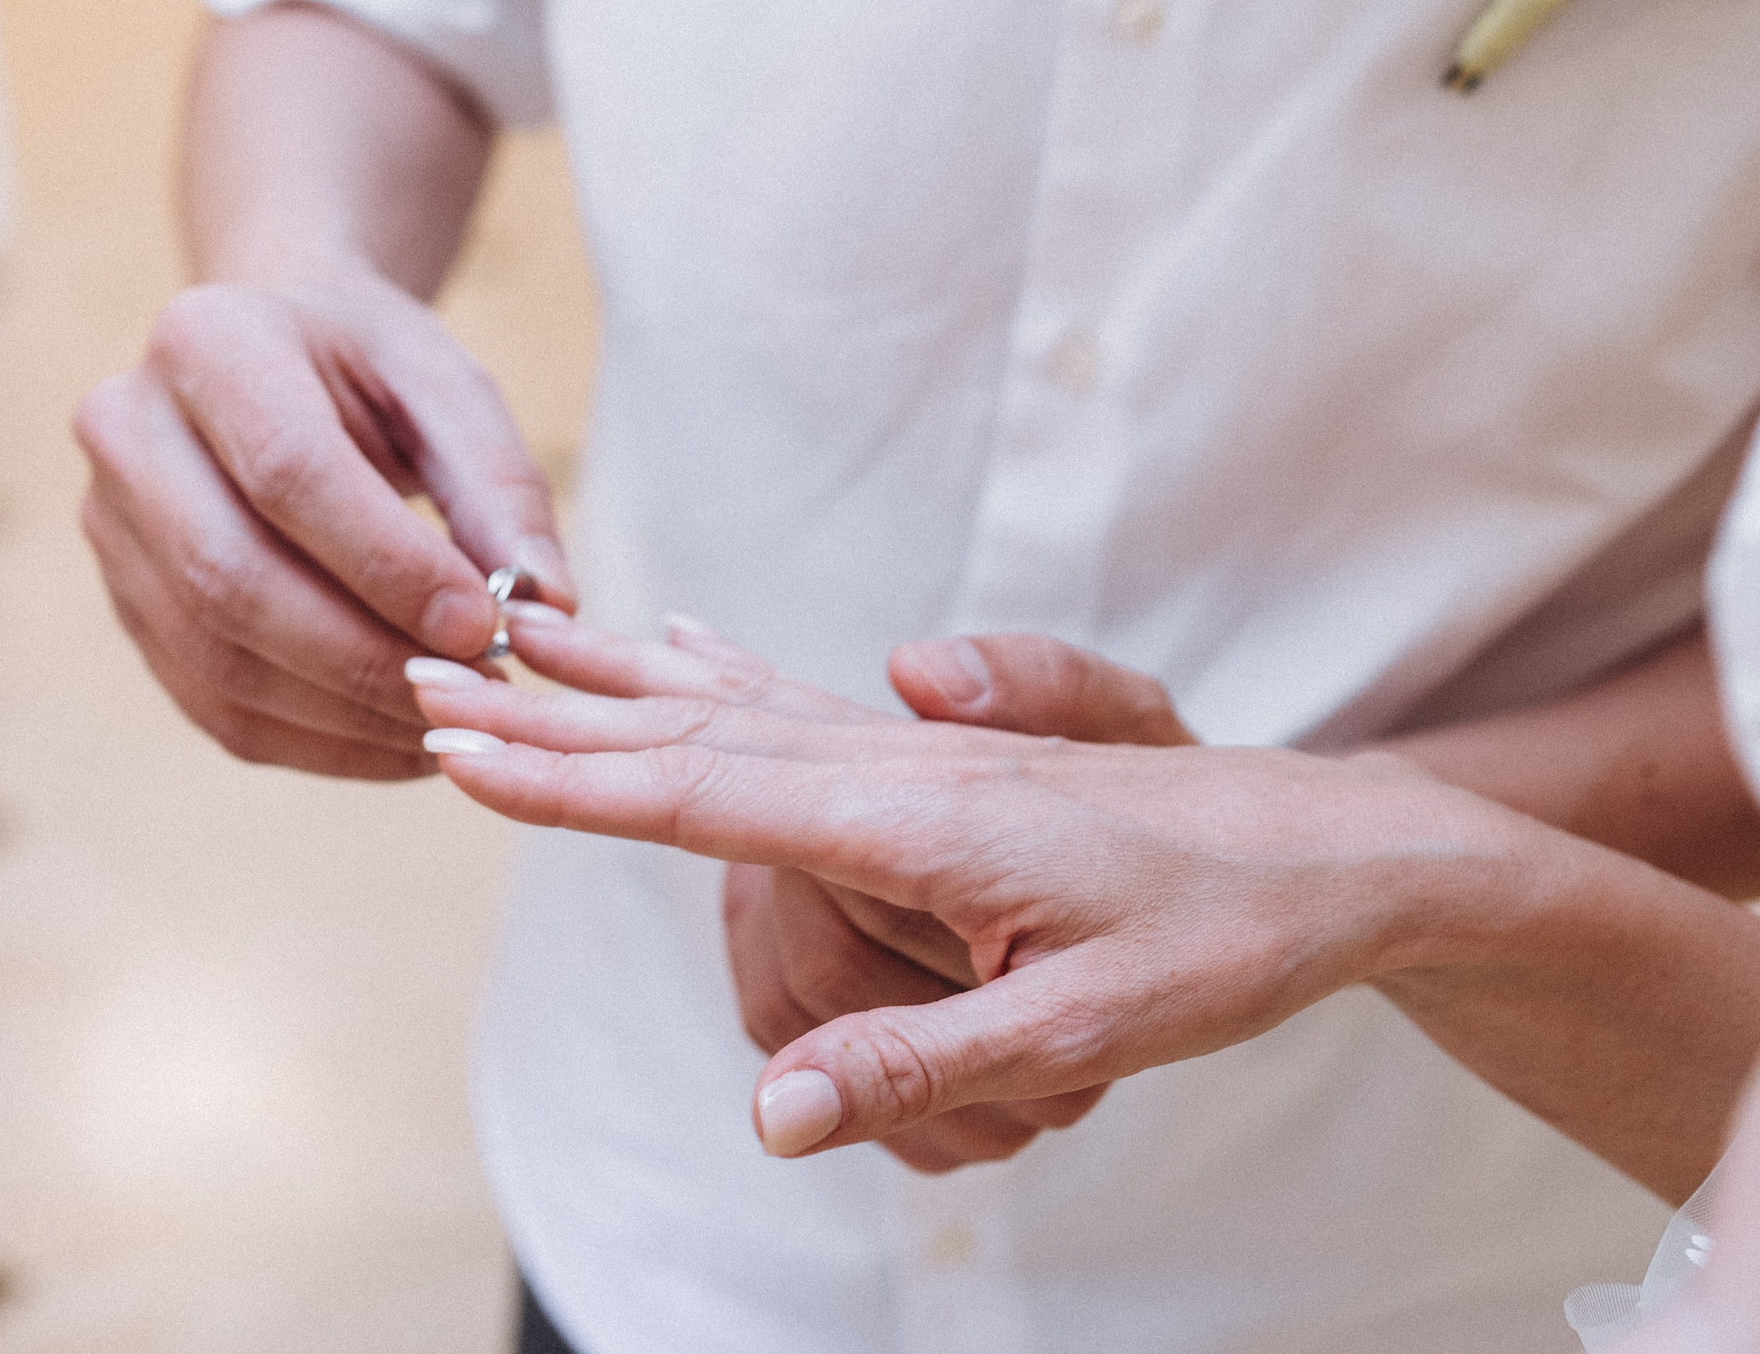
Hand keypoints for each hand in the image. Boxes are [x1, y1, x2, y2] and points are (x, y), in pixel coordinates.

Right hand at [76, 275, 572, 778]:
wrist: (275, 359)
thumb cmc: (370, 371)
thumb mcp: (448, 388)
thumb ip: (500, 487)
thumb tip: (547, 602)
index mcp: (207, 342)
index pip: (288, 473)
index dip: (388, 566)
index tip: (484, 625)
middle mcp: (127, 432)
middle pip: (231, 579)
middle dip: (364, 658)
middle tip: (475, 690)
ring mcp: (109, 529)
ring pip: (217, 661)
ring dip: (348, 715)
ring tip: (452, 721)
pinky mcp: (128, 609)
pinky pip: (217, 707)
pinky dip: (320, 744)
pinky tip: (402, 741)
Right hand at [412, 625, 1525, 1160]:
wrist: (1335, 846)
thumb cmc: (1225, 936)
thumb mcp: (1091, 1030)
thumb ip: (925, 1064)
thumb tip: (770, 1116)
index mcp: (916, 816)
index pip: (705, 795)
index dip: (573, 782)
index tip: (460, 749)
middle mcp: (900, 760)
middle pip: (688, 731)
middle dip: (549, 712)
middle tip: (423, 672)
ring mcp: (918, 749)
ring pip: (729, 703)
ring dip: (610, 680)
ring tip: (512, 642)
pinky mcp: (940, 756)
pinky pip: (790, 703)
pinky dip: (708, 674)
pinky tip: (678, 646)